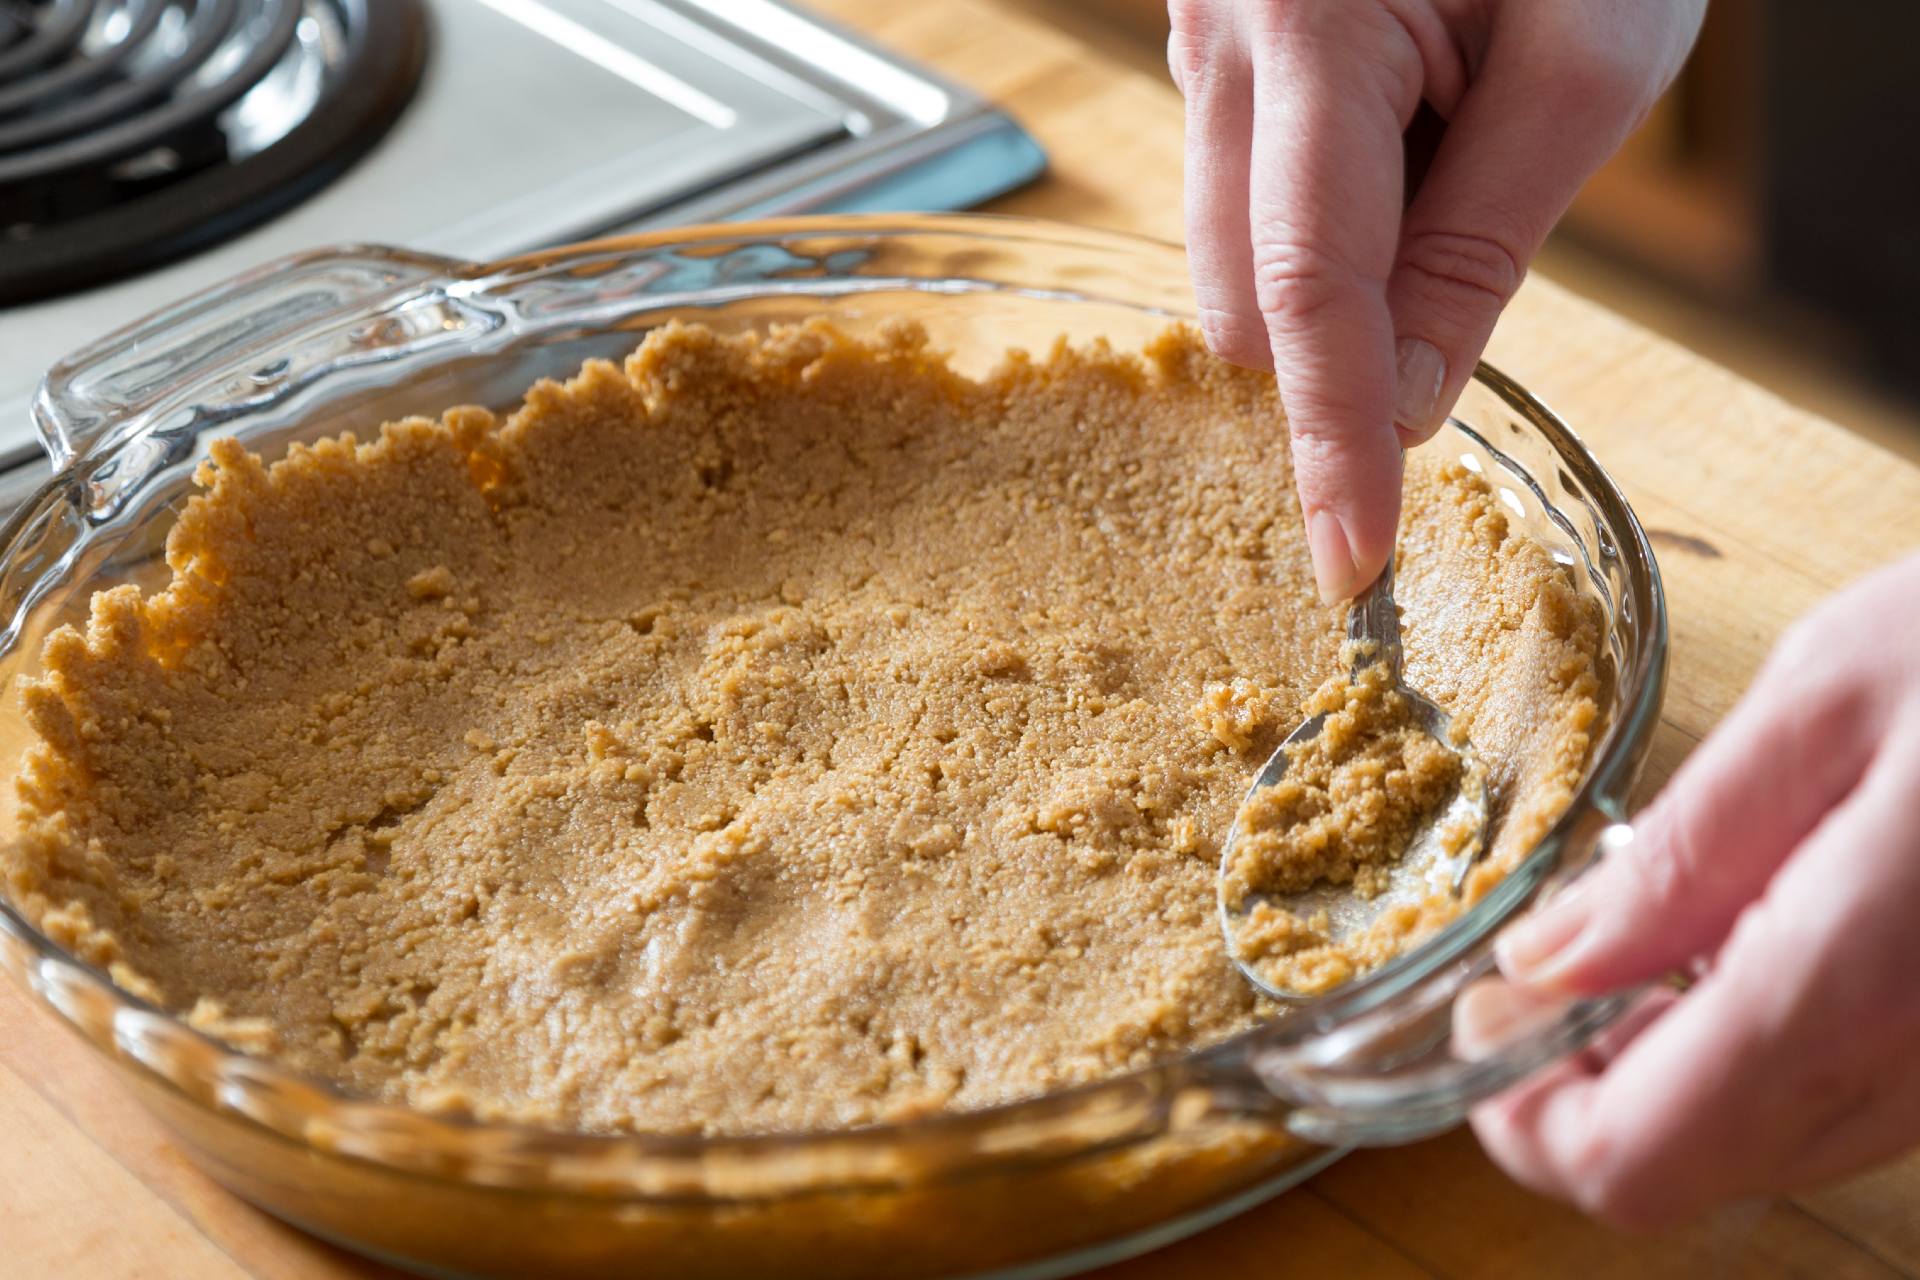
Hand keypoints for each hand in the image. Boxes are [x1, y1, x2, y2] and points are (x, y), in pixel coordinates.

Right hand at [1170, 0, 1702, 600]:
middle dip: (1342, 339)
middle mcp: (1218, 42)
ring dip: (1339, 275)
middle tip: (1468, 244)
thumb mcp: (1588, 58)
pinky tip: (1401, 139)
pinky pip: (1241, 204)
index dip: (1331, 435)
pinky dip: (1324, 227)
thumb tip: (1409, 408)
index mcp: (1309, 22)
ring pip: (1233, 260)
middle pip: (1243, 296)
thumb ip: (1483, 242)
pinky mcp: (1209, 60)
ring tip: (1446, 147)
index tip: (1350, 560)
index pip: (1310, 283)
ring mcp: (1197, 48)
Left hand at [1463, 551, 1919, 1228]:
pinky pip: (1843, 1102)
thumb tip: (1545, 964)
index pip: (1634, 1158)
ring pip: (1764, 1148)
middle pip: (1684, 1172)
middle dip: (1580, 1090)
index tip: (1485, 1021)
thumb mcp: (1828, 700)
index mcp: (1855, 978)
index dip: (1524, 1116)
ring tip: (1637, 941)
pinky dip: (1754, 1052)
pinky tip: (1737, 943)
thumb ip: (1685, 854)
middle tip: (1543, 969)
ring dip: (1664, 1074)